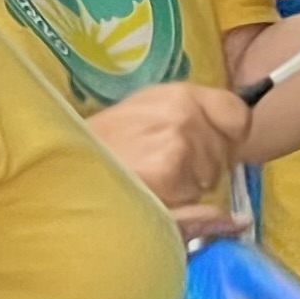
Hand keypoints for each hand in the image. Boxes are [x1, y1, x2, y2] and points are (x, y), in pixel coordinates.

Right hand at [91, 83, 250, 215]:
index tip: (212, 149)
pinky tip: (144, 194)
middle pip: (224, 153)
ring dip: (187, 188)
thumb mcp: (145, 119)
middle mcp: (183, 110)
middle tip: (160, 170)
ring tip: (146, 181)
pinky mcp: (168, 170)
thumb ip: (191, 126)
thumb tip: (236, 163)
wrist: (62, 169)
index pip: (238, 114)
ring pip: (209, 179)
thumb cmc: (103, 147)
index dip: (229, 137)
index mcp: (178, 93)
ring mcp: (178, 140)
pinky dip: (174, 205)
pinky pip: (192, 198)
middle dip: (202, 168)